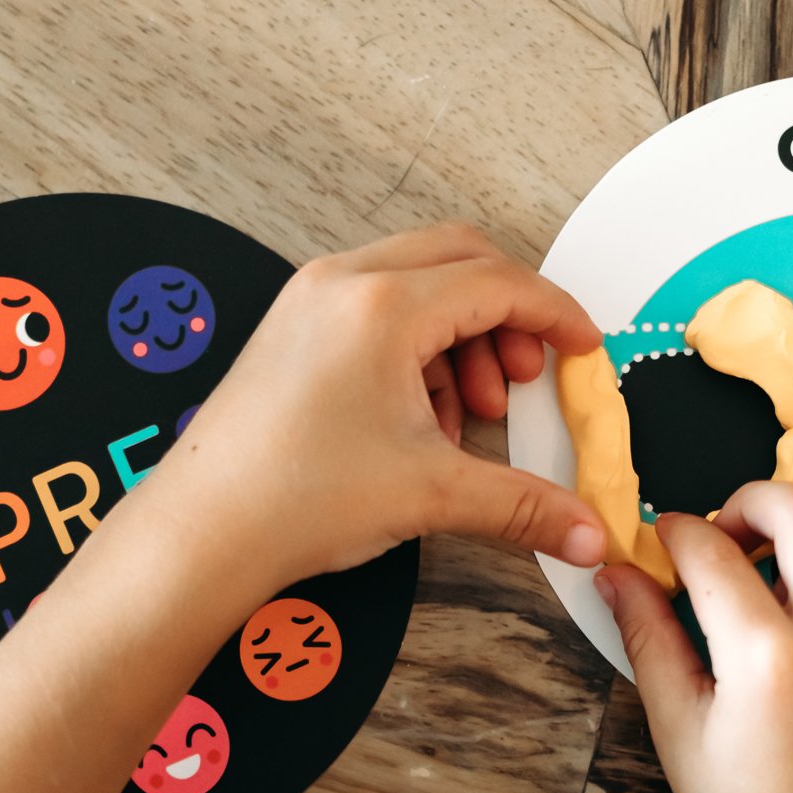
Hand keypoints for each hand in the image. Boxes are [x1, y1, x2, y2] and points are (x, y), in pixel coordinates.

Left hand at [134, 223, 605, 595]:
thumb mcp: (430, 496)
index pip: (498, 282)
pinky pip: (374, 307)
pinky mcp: (290, 329)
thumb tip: (590, 532)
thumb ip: (522, 506)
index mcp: (383, 306)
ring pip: (415, 281)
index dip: (555, 315)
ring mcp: (309, 301)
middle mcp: (342, 283)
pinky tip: (419, 419)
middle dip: (508, 315)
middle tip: (523, 379)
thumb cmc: (296, 499)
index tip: (584, 349)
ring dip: (460, 335)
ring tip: (467, 414)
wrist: (202, 532)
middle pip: (459, 259)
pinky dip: (415, 347)